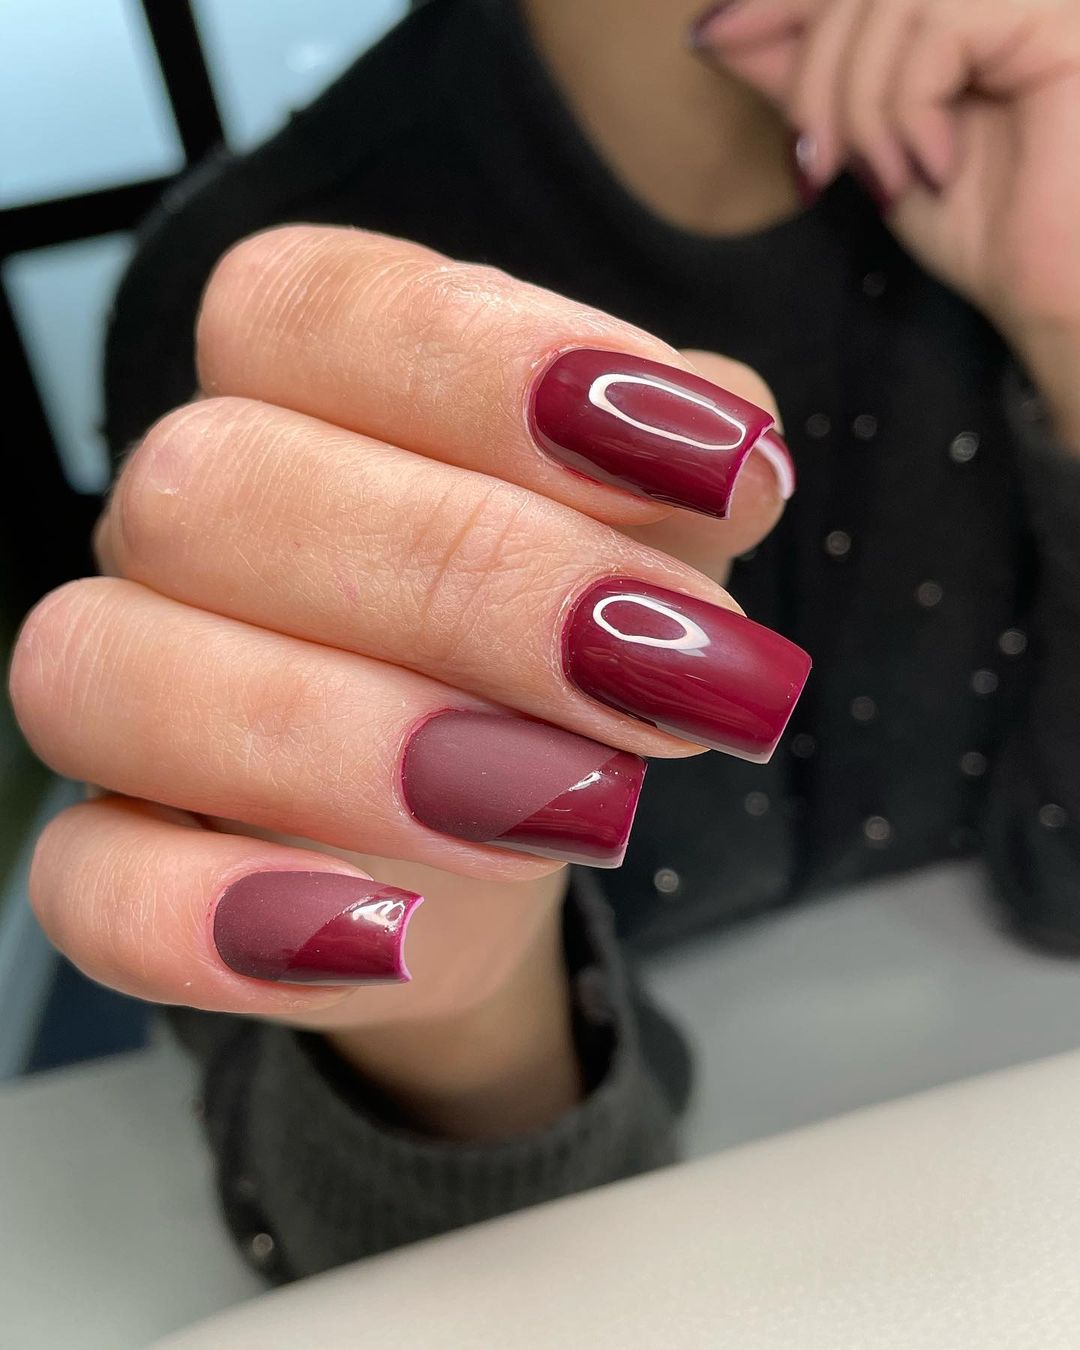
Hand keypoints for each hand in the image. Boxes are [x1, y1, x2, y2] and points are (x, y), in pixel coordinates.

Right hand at [10, 227, 805, 1133]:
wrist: (514, 834)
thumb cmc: (570, 648)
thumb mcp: (657, 543)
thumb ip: (687, 477)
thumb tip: (732, 457)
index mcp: (297, 390)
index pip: (313, 307)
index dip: (494, 365)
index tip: (710, 460)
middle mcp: (184, 521)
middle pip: (214, 483)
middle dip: (468, 580)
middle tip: (673, 672)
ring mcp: (126, 689)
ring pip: (108, 670)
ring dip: (355, 748)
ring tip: (575, 809)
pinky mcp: (120, 858)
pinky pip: (88, 884)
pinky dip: (219, 921)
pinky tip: (392, 936)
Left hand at [693, 0, 1079, 374]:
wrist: (1053, 290)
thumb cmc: (982, 226)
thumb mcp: (868, 142)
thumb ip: (810, 80)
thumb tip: (720, 28)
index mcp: (960, 6)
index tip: (709, 38)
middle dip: (812, 72)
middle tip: (817, 160)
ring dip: (859, 102)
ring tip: (886, 176)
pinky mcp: (1054, 14)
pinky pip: (939, 22)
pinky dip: (908, 105)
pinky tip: (935, 165)